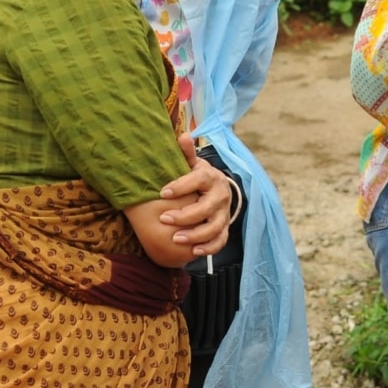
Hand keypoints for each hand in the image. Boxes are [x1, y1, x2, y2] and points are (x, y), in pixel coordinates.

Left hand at [158, 133, 233, 255]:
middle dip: (184, 215)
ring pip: (214, 228)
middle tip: (163, 218)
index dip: (181, 186)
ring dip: (195, 235)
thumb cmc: (198, 177)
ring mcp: (224, 214)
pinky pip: (220, 241)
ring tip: (175, 239)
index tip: (162, 191)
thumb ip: (186, 154)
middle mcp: (221, 196)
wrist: (218, 190)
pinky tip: (192, 251)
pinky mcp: (225, 228)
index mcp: (211, 177)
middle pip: (206, 208)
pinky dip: (208, 248)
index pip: (198, 180)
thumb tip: (183, 136)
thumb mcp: (193, 164)